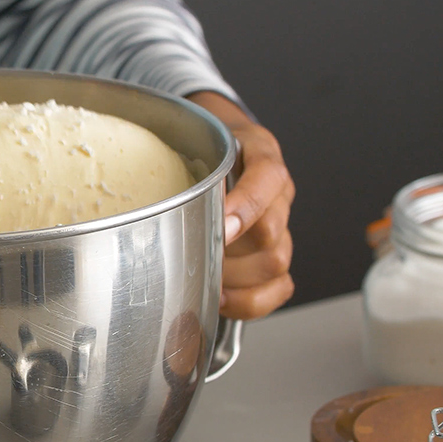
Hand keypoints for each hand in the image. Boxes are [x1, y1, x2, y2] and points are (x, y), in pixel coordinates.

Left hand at [187, 91, 295, 319]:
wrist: (218, 146)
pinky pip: (280, 286)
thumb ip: (181, 162)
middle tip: (193, 255)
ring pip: (275, 262)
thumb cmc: (202, 148)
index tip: (222, 229)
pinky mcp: (277, 254)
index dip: (246, 208)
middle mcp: (276, 192)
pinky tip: (221, 297)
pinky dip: (251, 300)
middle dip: (227, 253)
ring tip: (202, 274)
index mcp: (260, 153)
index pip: (267, 179)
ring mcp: (282, 226)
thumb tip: (161, 195)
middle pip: (269, 232)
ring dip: (234, 277)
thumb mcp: (191, 140)